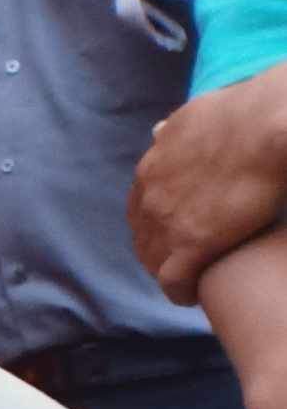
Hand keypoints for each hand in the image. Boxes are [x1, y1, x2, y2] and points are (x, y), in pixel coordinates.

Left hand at [134, 79, 286, 300]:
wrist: (266, 124)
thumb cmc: (248, 111)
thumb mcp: (198, 113)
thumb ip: (176, 128)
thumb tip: (156, 131)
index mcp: (154, 162)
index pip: (143, 200)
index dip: (157, 217)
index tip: (173, 226)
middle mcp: (151, 193)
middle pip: (143, 232)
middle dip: (156, 247)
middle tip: (176, 260)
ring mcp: (166, 222)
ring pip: (153, 260)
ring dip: (166, 271)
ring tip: (185, 280)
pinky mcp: (189, 246)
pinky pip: (173, 281)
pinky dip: (181, 292)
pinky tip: (192, 297)